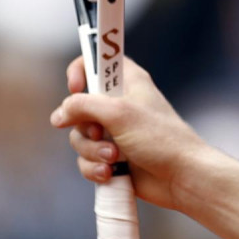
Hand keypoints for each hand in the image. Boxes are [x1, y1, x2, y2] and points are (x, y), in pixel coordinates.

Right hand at [50, 56, 206, 211]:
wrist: (180, 177)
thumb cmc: (160, 138)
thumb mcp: (118, 113)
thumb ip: (82, 106)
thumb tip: (58, 115)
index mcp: (128, 81)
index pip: (96, 61)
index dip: (80, 71)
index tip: (76, 88)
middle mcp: (119, 104)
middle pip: (78, 106)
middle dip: (86, 126)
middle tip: (103, 133)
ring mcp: (114, 132)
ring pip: (80, 137)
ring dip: (92, 151)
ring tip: (115, 158)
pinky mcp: (112, 157)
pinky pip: (87, 159)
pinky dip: (94, 168)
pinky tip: (111, 173)